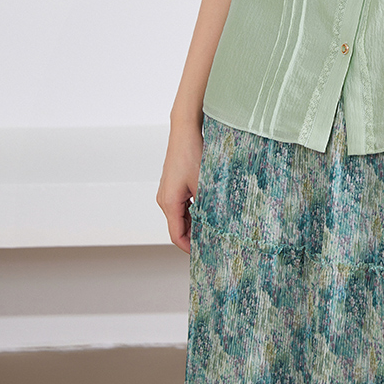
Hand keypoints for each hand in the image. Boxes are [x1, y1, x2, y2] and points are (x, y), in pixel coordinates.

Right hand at [156, 123, 203, 253]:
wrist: (185, 130)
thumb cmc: (192, 153)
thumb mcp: (204, 183)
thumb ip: (208, 206)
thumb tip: (219, 224)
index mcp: (169, 202)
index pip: (176, 235)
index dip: (190, 247)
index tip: (205, 252)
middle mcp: (165, 199)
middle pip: (178, 227)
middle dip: (194, 235)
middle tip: (214, 240)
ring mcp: (168, 191)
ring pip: (181, 216)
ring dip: (195, 222)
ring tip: (214, 224)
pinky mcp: (173, 184)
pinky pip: (182, 204)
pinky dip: (194, 210)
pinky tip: (209, 208)